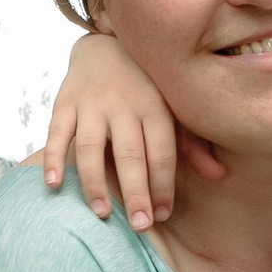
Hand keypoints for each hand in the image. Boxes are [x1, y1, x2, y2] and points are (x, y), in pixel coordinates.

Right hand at [39, 29, 224, 226]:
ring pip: (91, 147)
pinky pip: (56, 133)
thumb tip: (218, 175)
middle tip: (140, 226)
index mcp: (154, 107)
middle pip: (130, 155)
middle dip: (136, 192)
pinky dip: (53, 158)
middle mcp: (123, 105)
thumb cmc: (145, 88)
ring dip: (95, 182)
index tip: (163, 214)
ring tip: (102, 213)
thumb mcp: (173, 108)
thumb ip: (193, 143)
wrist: (105, 45)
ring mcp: (92, 104)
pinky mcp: (64, 102)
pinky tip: (54, 185)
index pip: (162, 152)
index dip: (163, 185)